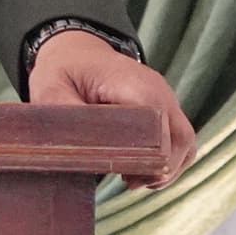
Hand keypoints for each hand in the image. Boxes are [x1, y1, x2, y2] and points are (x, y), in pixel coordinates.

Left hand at [27, 29, 195, 179]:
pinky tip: (142, 172)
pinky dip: (166, 158)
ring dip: (166, 166)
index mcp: (132, 84)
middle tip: (130, 183)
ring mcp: (164, 98)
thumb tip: (78, 152)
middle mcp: (157, 90)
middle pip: (180, 136)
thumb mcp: (51, 91)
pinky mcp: (162, 108)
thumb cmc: (63, 70)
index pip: (160, 125)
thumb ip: (66, 120)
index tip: (130, 176)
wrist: (76, 50)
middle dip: (161, 168)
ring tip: (136, 181)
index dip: (153, 156)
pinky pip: (176, 137)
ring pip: (184, 140)